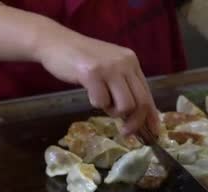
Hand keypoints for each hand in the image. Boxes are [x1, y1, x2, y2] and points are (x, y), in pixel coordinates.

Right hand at [0, 5, 158, 134]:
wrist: (55, 43)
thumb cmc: (81, 60)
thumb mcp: (109, 69)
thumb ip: (123, 87)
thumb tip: (136, 116)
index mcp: (131, 62)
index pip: (147, 94)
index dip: (151, 116)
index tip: (152, 132)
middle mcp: (125, 63)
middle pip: (141, 102)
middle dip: (135, 123)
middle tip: (126, 132)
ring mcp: (109, 67)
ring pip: (125, 105)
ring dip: (113, 112)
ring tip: (101, 101)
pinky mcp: (92, 73)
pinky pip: (102, 101)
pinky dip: (96, 103)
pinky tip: (89, 92)